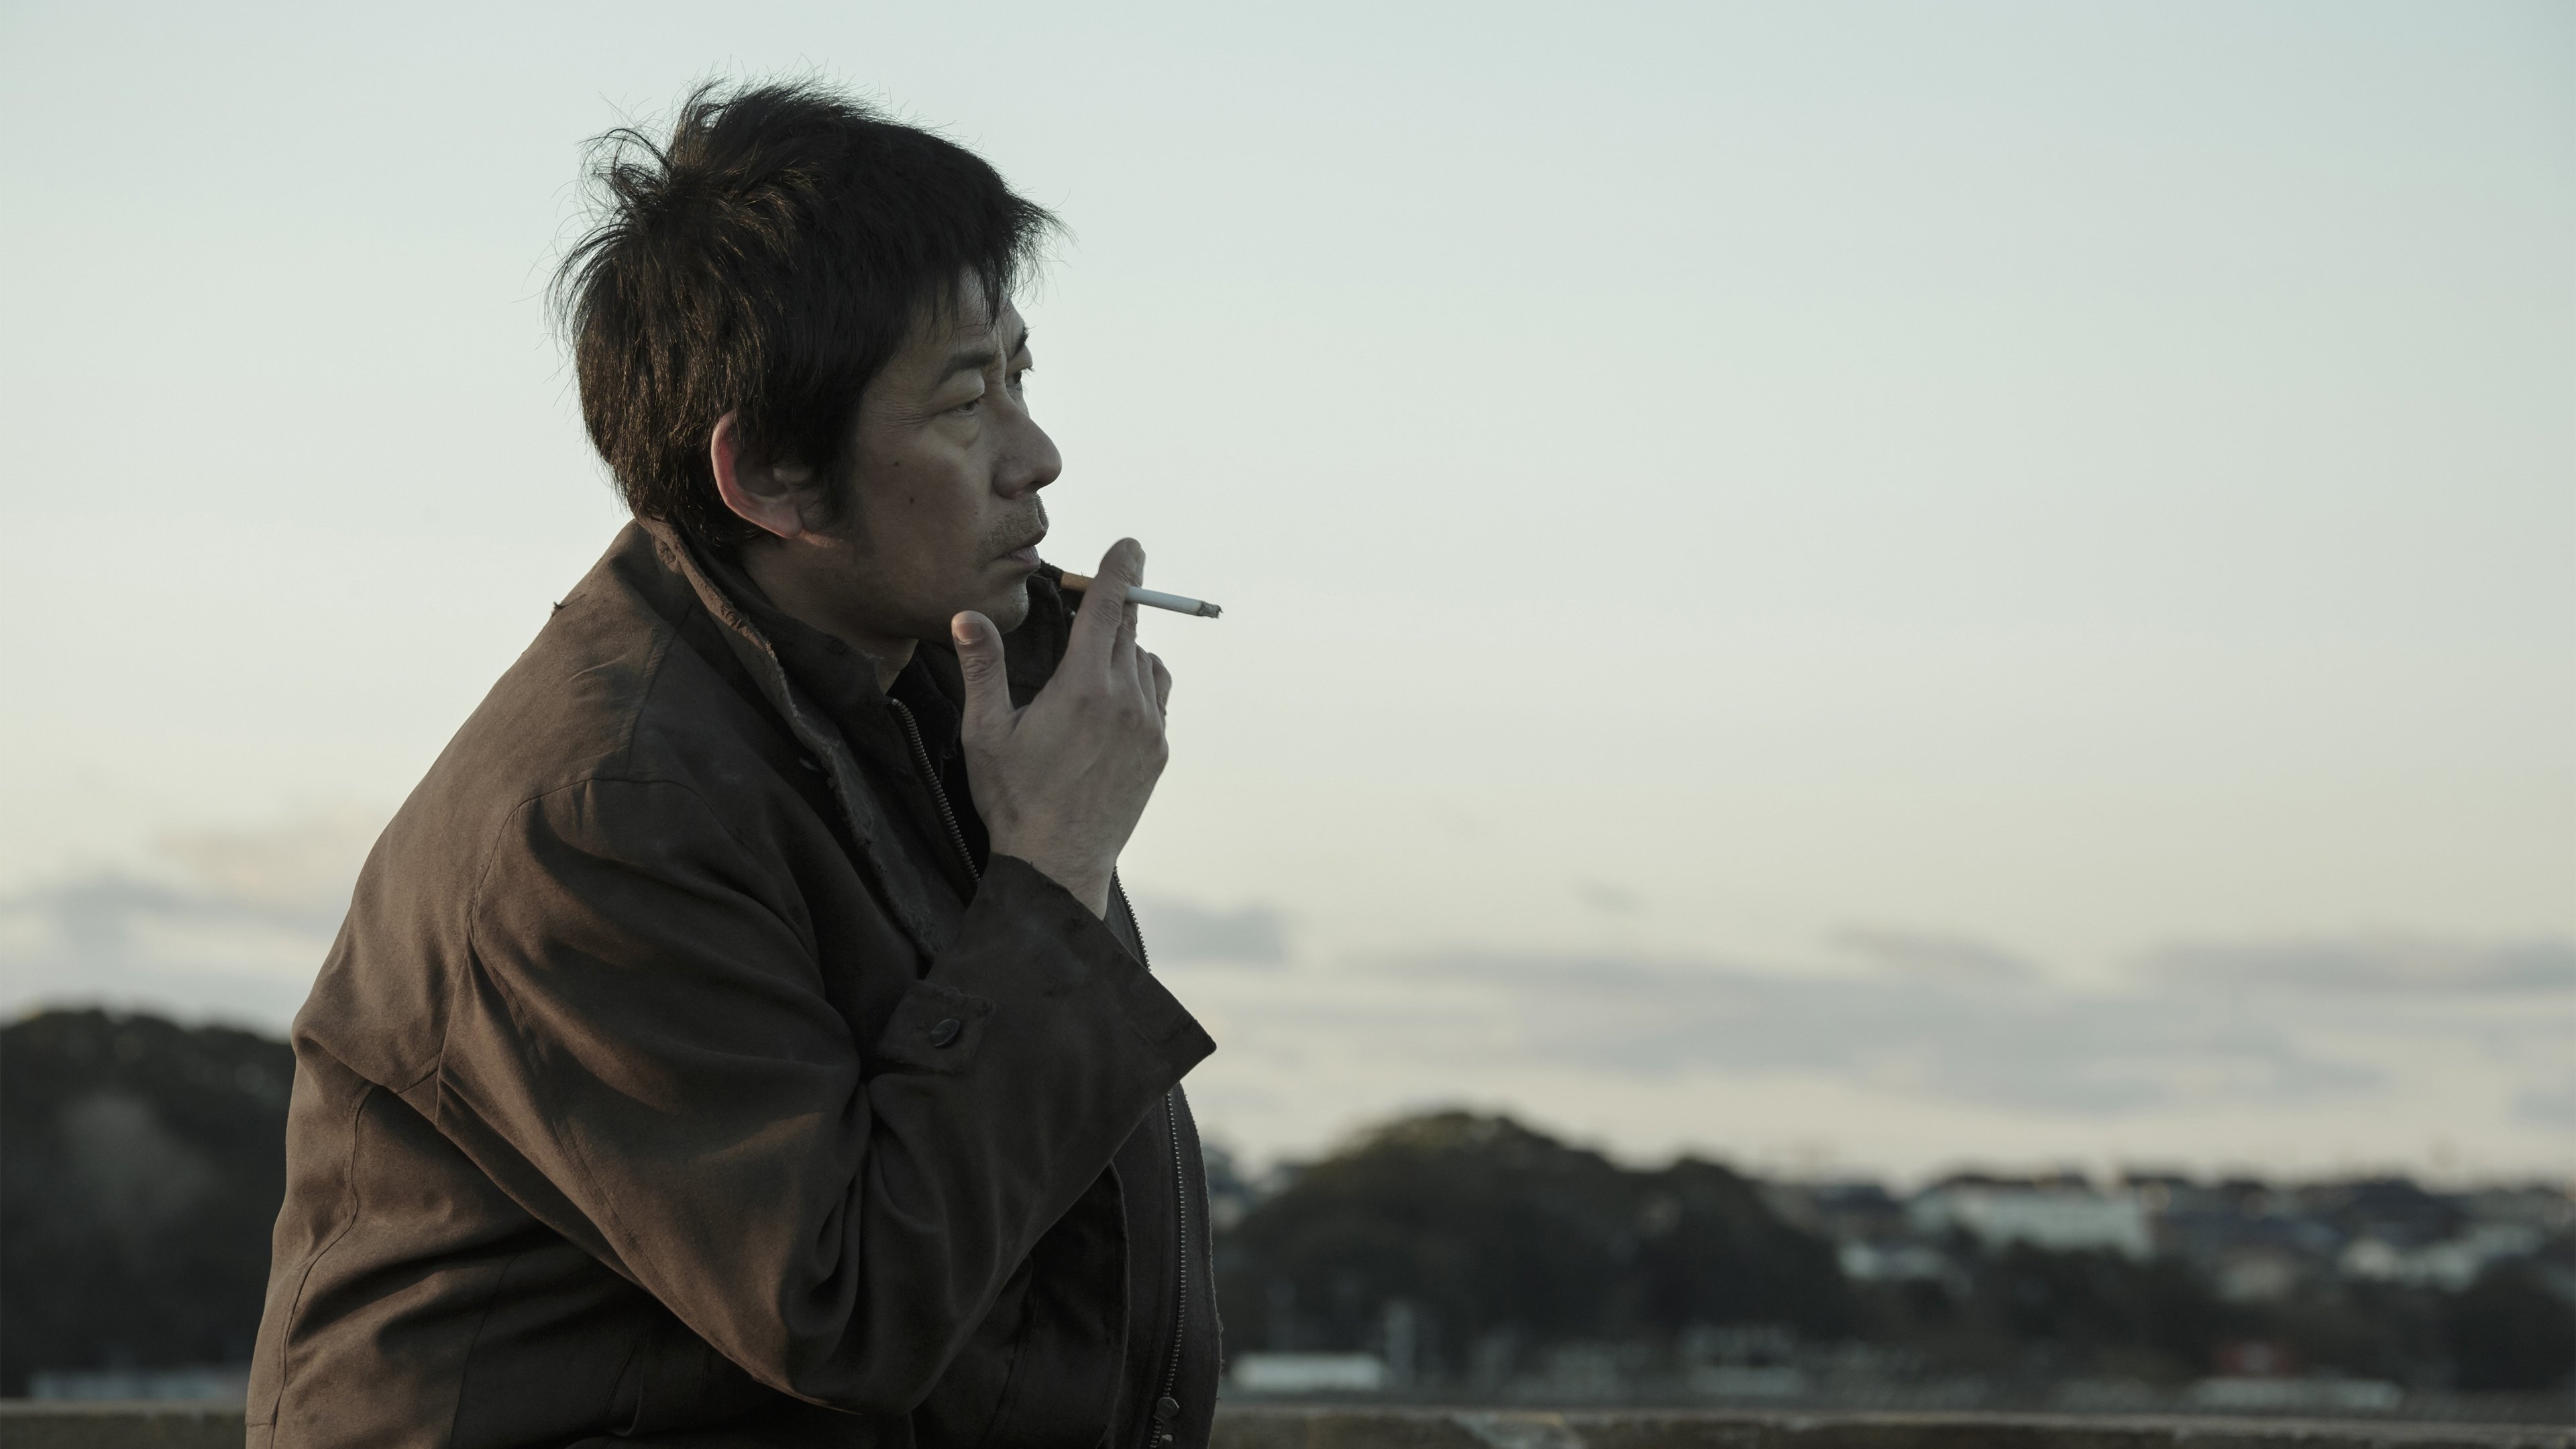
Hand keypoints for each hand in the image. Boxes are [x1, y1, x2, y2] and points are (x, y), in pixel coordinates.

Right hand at [952, 539, 1172, 916]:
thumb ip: (982, 669)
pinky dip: (1139, 681)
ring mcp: (1149, 727)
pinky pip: (1157, 695)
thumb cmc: (1014, 799)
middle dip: (1113, 607)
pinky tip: (1111, 697)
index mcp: (1083, 688)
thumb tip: (967, 615)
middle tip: (1091, 600)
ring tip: (1088, 664)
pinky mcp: (1158, 751)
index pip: (1110, 608)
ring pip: (1145, 661)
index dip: (1120, 570)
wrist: (1057, 864)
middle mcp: (1125, 700)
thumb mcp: (986, 732)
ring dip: (1122, 649)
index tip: (1130, 545)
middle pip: (1128, 630)